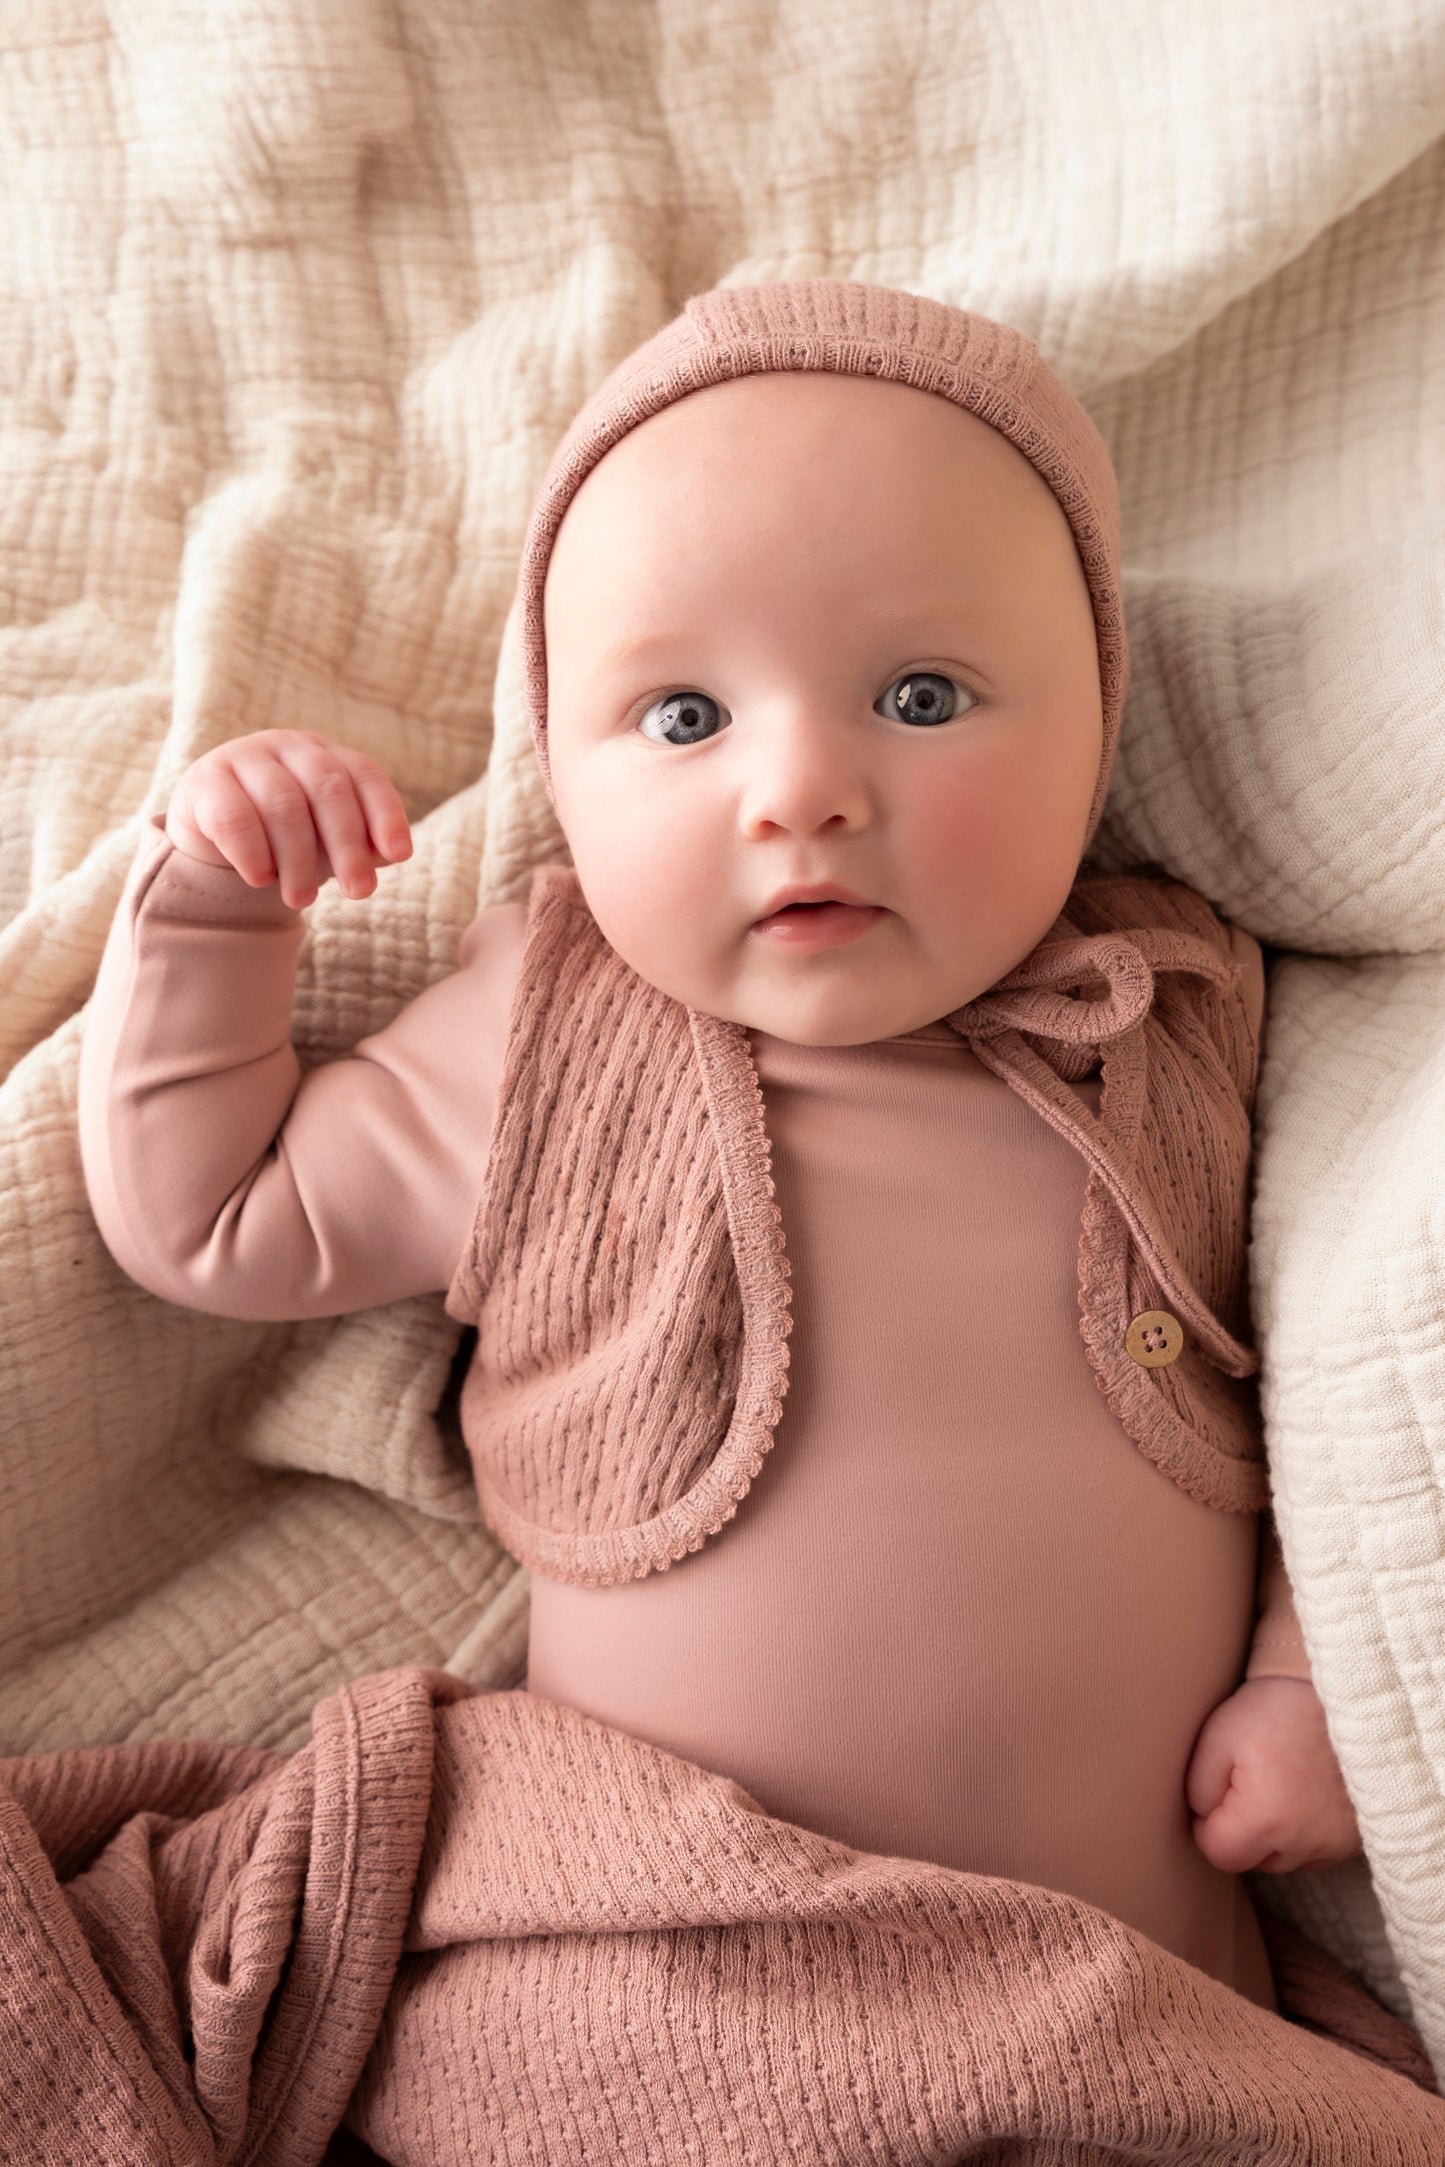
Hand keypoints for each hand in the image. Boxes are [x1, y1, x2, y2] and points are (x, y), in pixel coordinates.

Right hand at [164, 729, 412, 907]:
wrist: (215, 839)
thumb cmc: (287, 839)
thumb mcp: (328, 842)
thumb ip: (362, 845)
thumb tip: (391, 853)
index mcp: (326, 755)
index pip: (364, 775)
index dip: (385, 813)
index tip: (400, 855)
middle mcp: (288, 747)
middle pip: (327, 788)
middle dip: (348, 845)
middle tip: (359, 893)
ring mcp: (244, 757)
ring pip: (282, 804)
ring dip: (298, 859)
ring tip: (302, 900)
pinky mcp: (204, 781)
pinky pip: (233, 816)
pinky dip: (252, 852)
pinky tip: (261, 880)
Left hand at [1185, 1675, 1362, 1873]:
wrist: (1340, 1694)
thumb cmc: (1277, 1711)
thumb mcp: (1218, 1737)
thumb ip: (1198, 1788)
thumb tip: (1202, 1818)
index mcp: (1266, 1819)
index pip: (1219, 1854)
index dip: (1206, 1826)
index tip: (1215, 1793)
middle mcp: (1305, 1842)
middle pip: (1254, 1860)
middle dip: (1241, 1830)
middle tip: (1248, 1782)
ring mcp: (1335, 1843)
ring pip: (1286, 1857)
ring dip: (1274, 1833)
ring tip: (1279, 1784)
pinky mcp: (1355, 1837)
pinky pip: (1315, 1850)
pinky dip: (1303, 1830)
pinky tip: (1303, 1793)